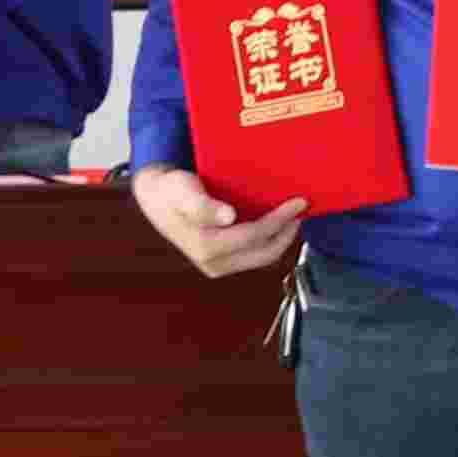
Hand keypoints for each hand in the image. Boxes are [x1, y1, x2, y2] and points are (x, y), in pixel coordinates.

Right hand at [129, 163, 309, 282]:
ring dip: (280, 238)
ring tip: (293, 216)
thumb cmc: (171, 191)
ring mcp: (218, 265)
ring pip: (261, 257)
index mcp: (207, 247)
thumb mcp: (183, 191)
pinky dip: (269, 240)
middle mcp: (214, 262)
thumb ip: (203, 205)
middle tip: (301, 209)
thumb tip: (228, 217)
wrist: (156, 198)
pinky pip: (254, 254)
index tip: (297, 203)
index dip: (279, 221)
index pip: (254, 237)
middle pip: (263, 253)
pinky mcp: (223, 261)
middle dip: (286, 232)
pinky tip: (276, 224)